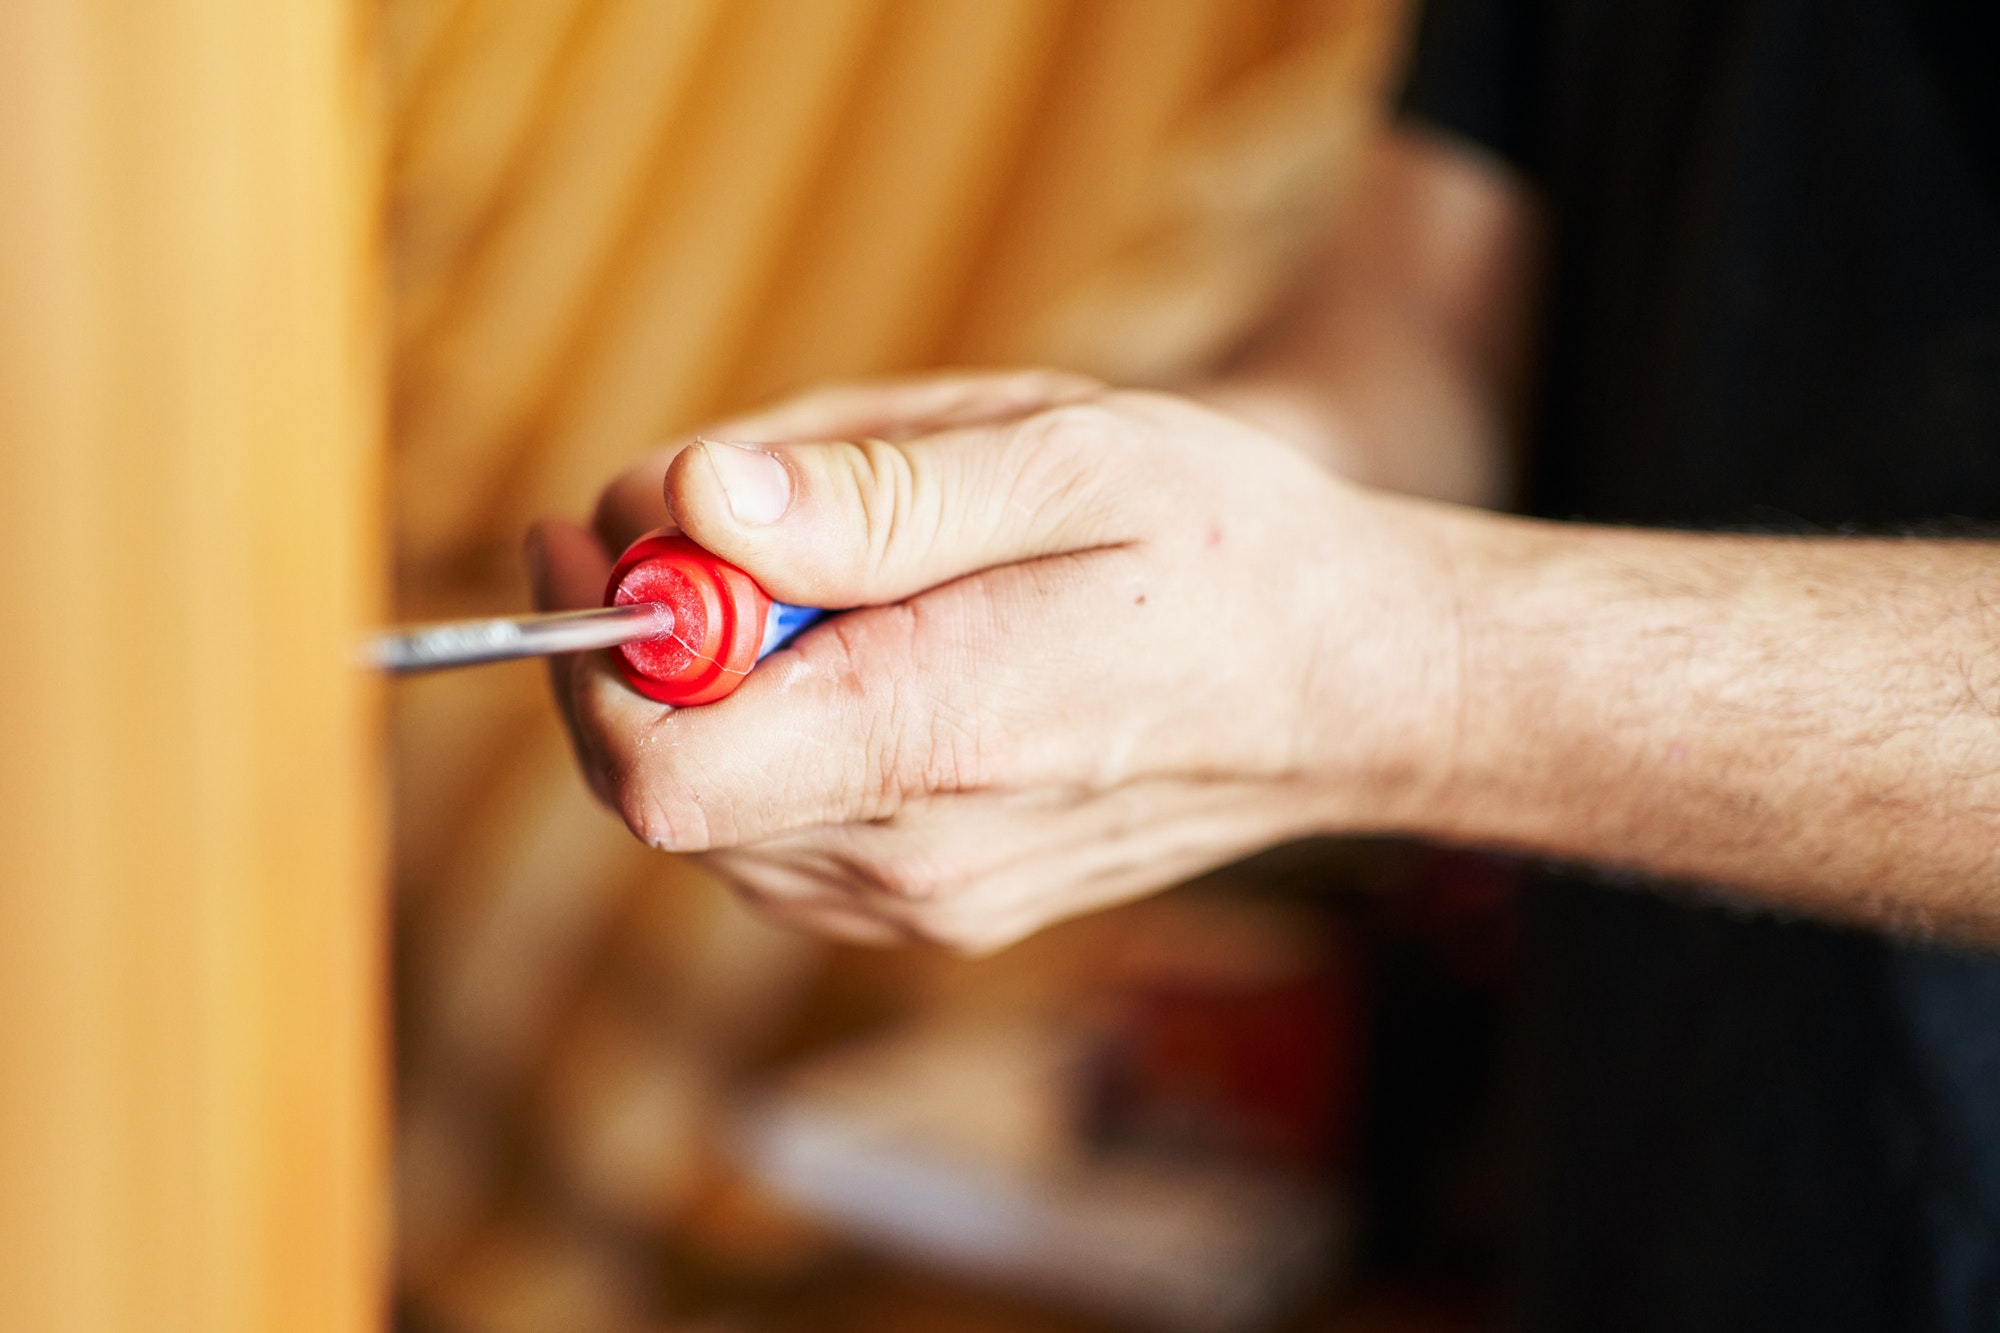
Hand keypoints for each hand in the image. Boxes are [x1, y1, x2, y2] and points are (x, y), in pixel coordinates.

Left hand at [529, 372, 1461, 950]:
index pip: (659, 766)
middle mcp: (912, 856)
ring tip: (810, 558)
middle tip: (698, 509)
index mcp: (936, 736)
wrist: (1350, 689)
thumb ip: (870, 493)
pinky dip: (767, 729)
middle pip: (657, 784)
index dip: (591, 646)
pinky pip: (778, 831)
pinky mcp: (936, 904)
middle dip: (640, 637)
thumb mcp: (1066, 460)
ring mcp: (924, 900)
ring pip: (710, 810)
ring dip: (706, 678)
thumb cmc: (1228, 557)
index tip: (611, 530)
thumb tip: (690, 499)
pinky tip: (851, 637)